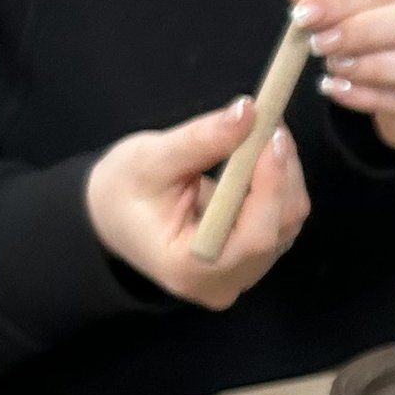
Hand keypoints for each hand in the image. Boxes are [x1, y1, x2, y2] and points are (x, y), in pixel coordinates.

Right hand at [84, 98, 309, 305]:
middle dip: (281, 171)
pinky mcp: (248, 258)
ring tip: (265, 131)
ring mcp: (240, 274)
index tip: (272, 133)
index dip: (272, 185)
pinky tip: (262, 155)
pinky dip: (277, 184)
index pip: (254, 236)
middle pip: (279, 228)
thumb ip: (201, 139)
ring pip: (286, 222)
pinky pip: (278, 220)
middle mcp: (223, 282)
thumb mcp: (149, 159)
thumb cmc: (120, 192)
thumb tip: (248, 112)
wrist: (108, 217)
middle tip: (271, 121)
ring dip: (283, 174)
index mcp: (191, 269)